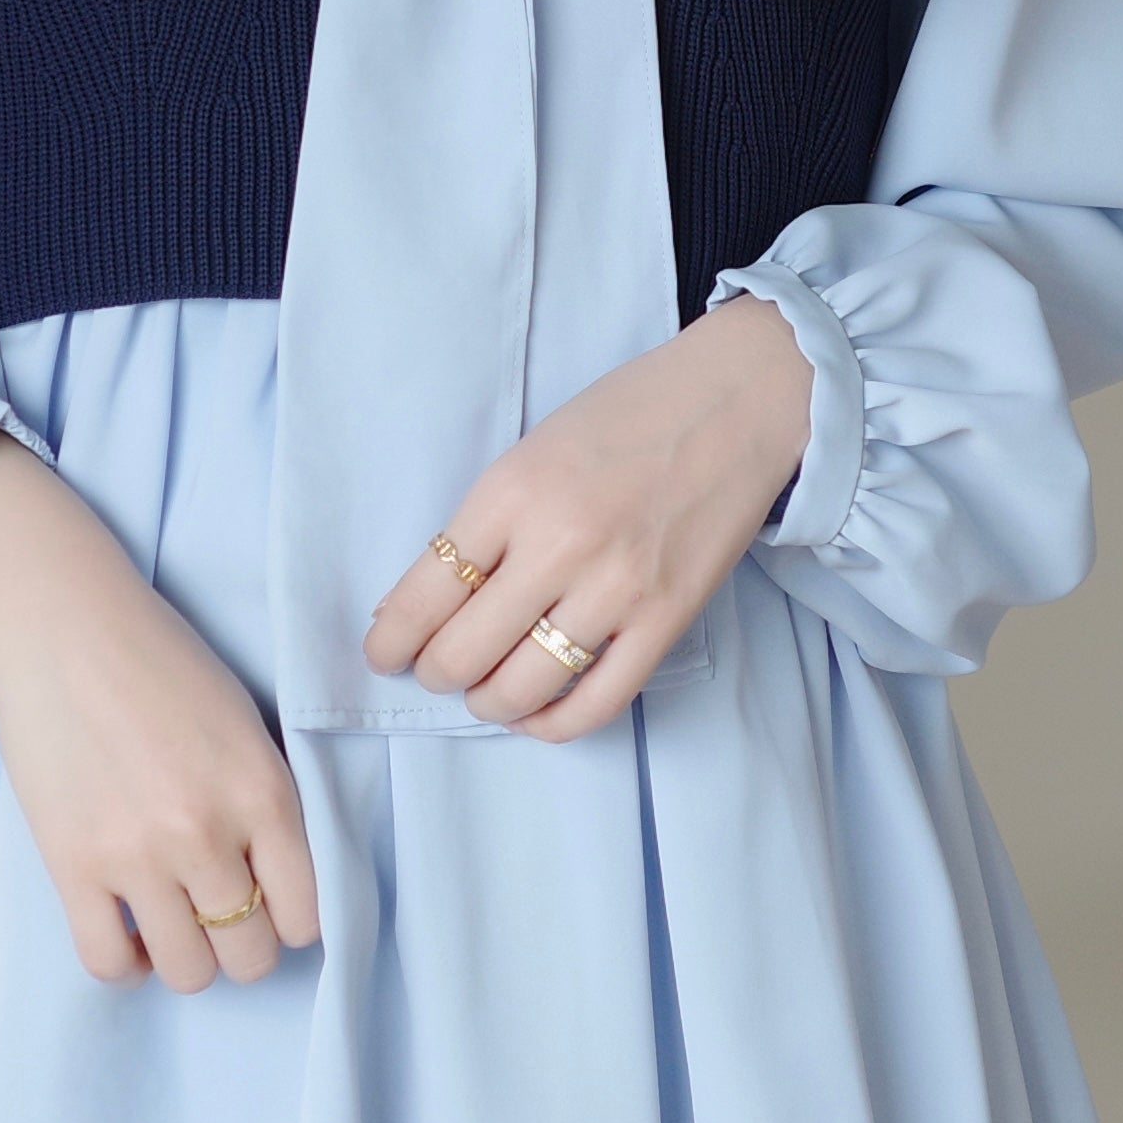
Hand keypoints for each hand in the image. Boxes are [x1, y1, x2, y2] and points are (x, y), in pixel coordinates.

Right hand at [0, 433, 318, 989]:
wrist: (64, 625)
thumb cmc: (160, 663)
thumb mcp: (246, 728)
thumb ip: (267, 805)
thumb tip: (278, 887)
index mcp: (264, 795)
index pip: (307, 917)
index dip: (291, 924)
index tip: (270, 908)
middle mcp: (207, 835)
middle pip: (250, 955)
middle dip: (241, 947)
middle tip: (217, 915)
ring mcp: (137, 856)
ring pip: (187, 971)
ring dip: (186, 959)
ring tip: (170, 925)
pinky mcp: (72, 865)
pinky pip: (107, 963)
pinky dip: (125, 965)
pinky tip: (126, 933)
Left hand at [361, 295, 814, 738]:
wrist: (739, 400)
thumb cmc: (628, 417)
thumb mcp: (531, 452)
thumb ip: (480, 526)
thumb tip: (412, 608)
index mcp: (512, 492)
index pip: (424, 594)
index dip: (391, 640)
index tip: (384, 653)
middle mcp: (560, 545)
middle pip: (463, 653)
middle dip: (435, 673)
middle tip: (436, 668)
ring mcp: (617, 589)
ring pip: (522, 688)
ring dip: (488, 702)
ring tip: (485, 691)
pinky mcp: (667, 620)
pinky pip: (596, 703)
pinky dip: (553, 723)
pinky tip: (536, 712)